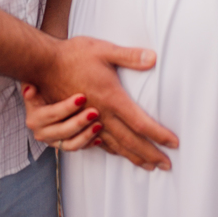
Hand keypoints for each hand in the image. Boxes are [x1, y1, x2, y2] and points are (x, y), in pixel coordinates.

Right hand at [22, 84, 102, 151]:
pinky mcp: (62, 146)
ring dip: (86, 135)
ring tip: (99, 124)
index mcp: (34, 118)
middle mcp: (41, 132)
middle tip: (95, 112)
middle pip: (63, 131)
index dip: (68, 106)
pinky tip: (99, 137)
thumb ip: (30, 84)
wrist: (44, 102)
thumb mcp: (34, 84)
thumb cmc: (43, 90)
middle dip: (80, 122)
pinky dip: (88, 143)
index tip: (83, 97)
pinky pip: (77, 148)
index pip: (52, 114)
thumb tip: (30, 89)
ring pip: (70, 145)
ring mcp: (52, 141)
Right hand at [33, 36, 177, 170]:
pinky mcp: (78, 120)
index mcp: (112, 98)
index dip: (159, 135)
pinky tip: (119, 154)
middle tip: (167, 166)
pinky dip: (113, 151)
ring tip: (148, 166)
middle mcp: (102, 113)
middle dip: (150, 154)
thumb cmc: (74, 54)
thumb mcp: (104, 50)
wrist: (43, 64)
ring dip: (133, 157)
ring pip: (115, 145)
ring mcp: (89, 120)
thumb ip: (129, 56)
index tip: (174, 144)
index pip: (141, 123)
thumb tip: (153, 57)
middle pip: (131, 141)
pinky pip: (98, 143)